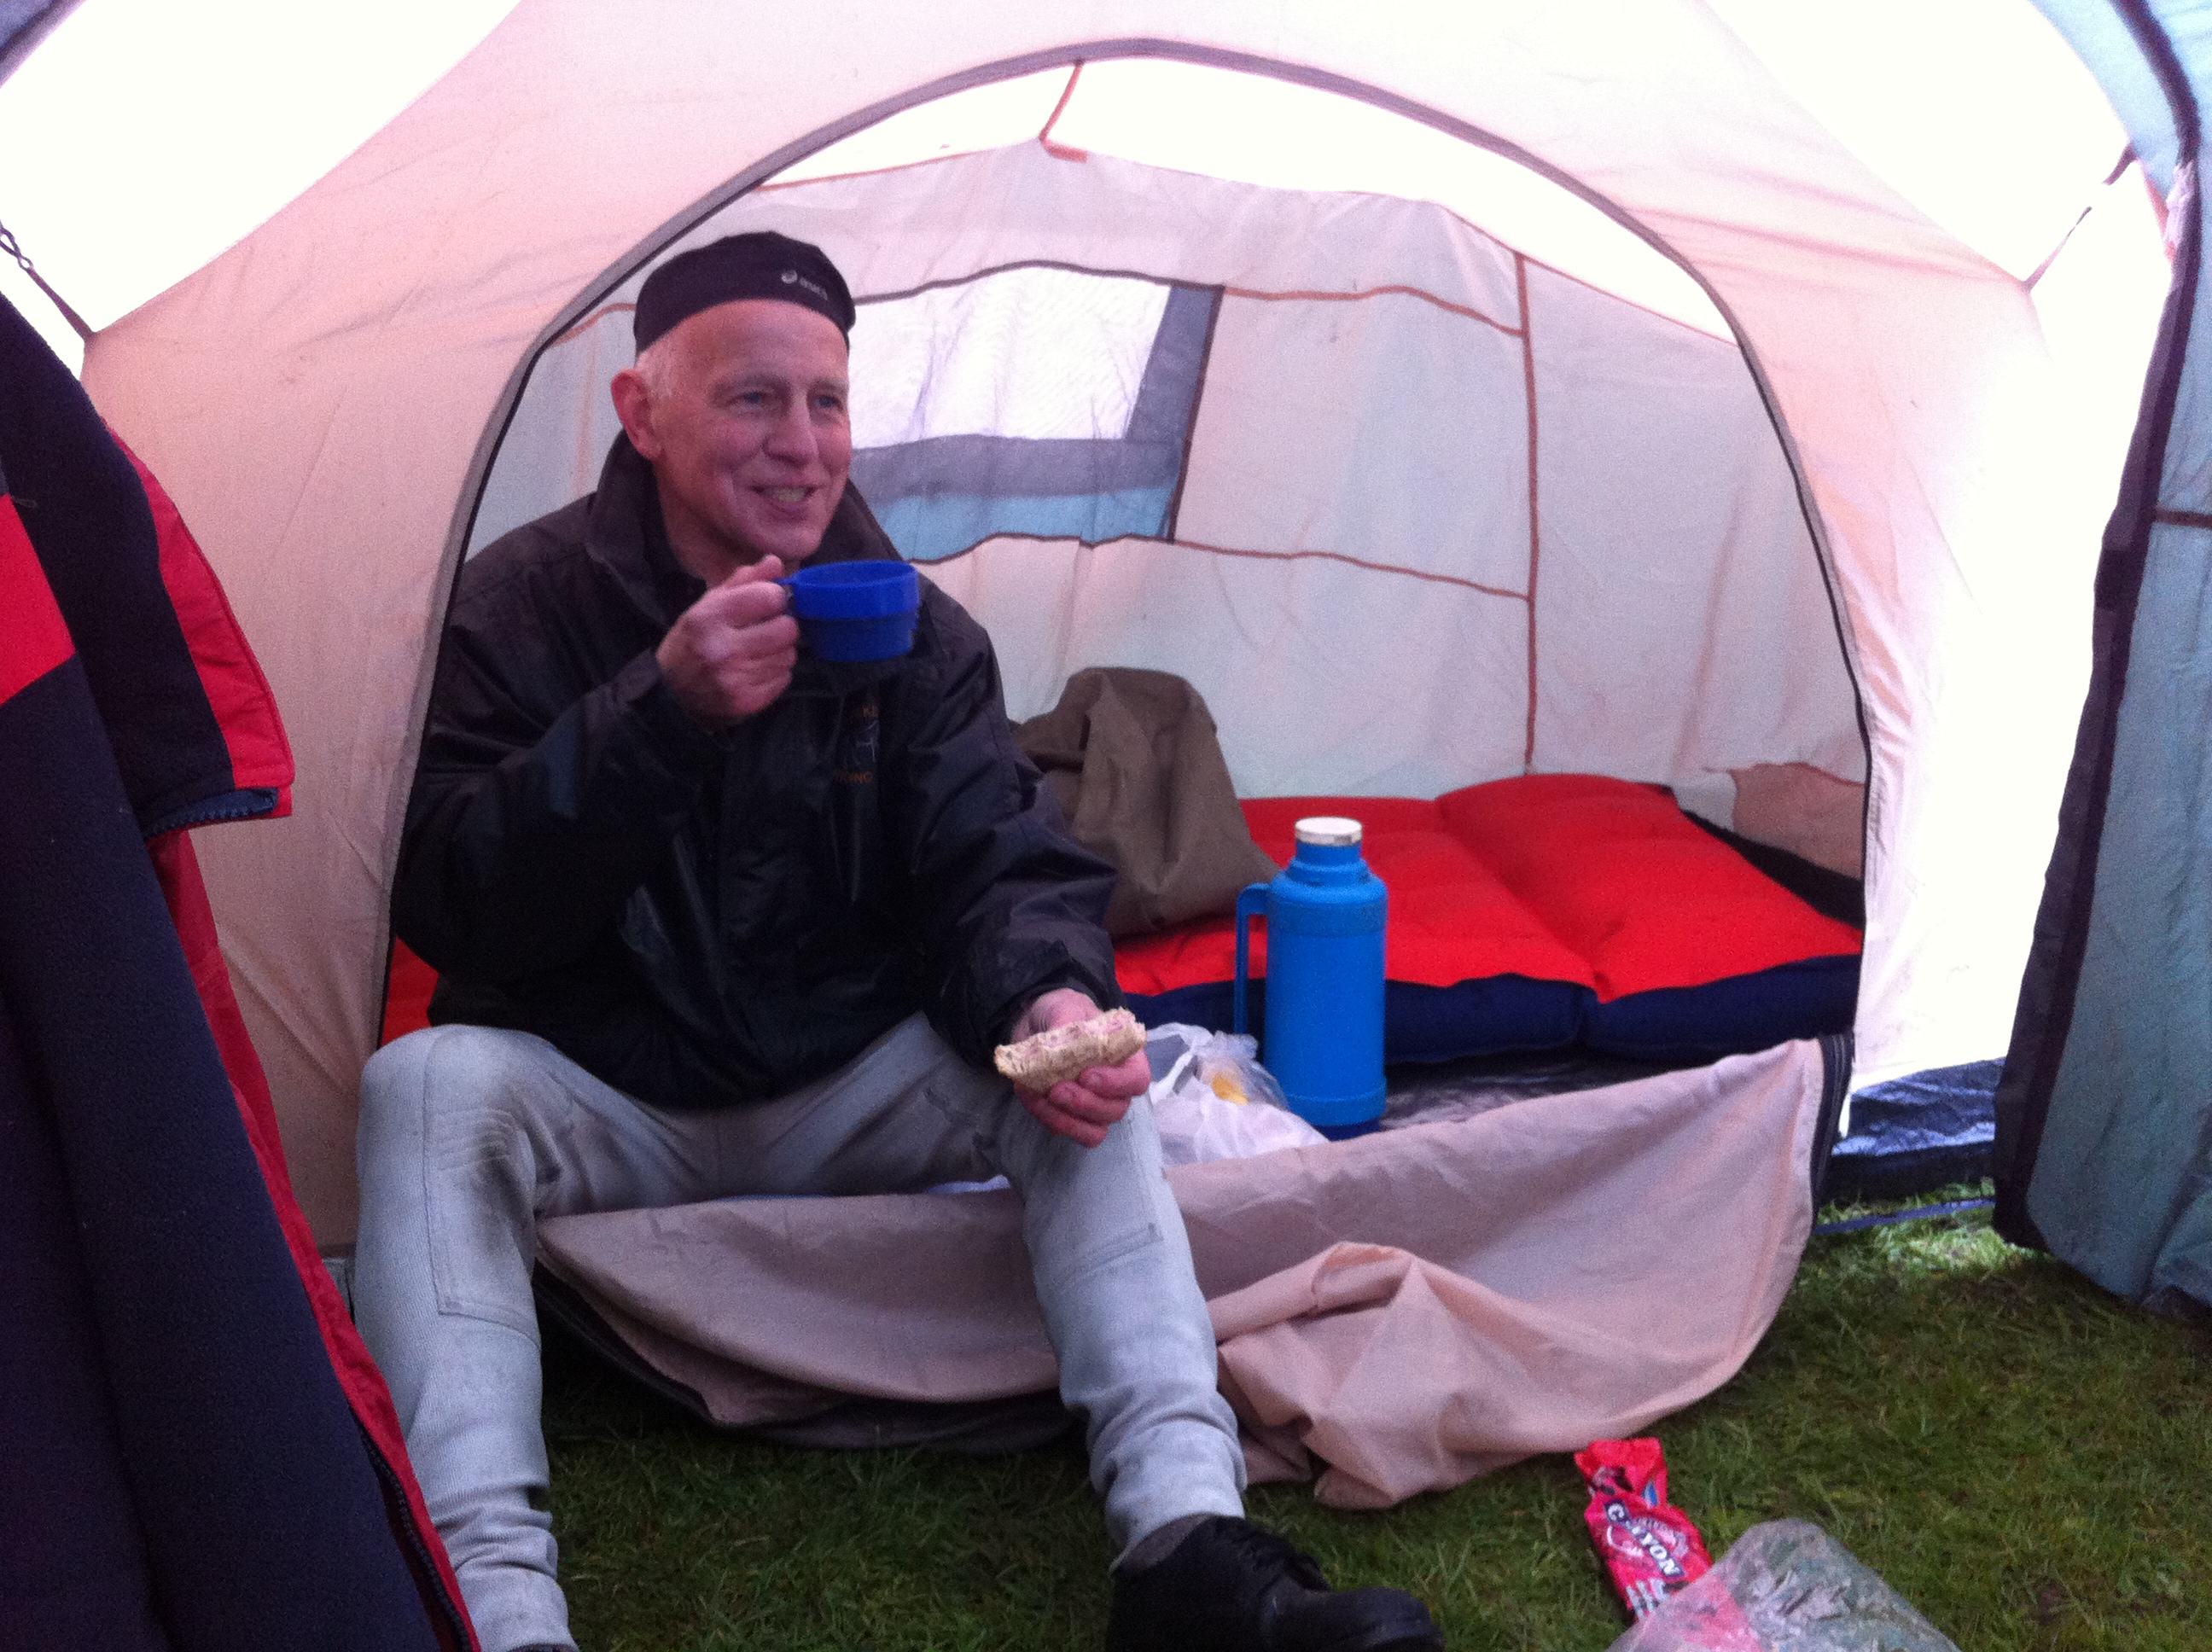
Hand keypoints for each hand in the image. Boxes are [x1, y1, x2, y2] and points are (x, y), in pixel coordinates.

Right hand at [655, 555, 797, 724]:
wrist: (670, 693)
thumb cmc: (692, 642)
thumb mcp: (707, 605)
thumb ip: (743, 582)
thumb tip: (776, 562)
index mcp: (710, 618)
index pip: (769, 597)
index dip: (775, 598)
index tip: (768, 604)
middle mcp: (723, 649)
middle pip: (787, 629)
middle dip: (783, 626)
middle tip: (768, 629)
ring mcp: (736, 679)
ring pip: (788, 656)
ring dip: (779, 651)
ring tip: (759, 651)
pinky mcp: (747, 702)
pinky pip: (784, 679)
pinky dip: (776, 673)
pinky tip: (756, 671)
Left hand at [1007, 988, 1150, 1148]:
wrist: (1036, 1023)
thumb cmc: (1063, 1011)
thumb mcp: (1065, 1006)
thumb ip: (1067, 1021)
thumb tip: (1063, 1043)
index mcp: (1125, 1058)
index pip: (1137, 1080)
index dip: (1116, 1084)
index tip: (1087, 1076)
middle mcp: (1115, 1088)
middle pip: (1115, 1111)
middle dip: (1084, 1104)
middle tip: (1056, 1089)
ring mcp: (1093, 1106)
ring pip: (1093, 1132)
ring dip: (1065, 1120)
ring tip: (1039, 1097)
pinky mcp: (1069, 1116)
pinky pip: (1064, 1130)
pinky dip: (1046, 1118)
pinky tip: (1028, 1095)